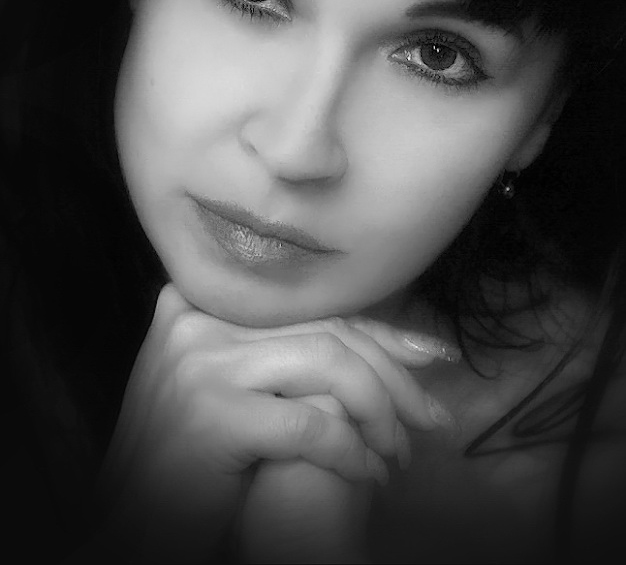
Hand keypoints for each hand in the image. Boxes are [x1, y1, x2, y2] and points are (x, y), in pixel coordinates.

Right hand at [98, 283, 455, 561]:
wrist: (129, 521)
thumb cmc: (185, 457)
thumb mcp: (223, 381)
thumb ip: (275, 348)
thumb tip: (368, 339)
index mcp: (202, 300)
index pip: (310, 304)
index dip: (378, 329)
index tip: (428, 354)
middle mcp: (200, 316)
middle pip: (326, 329)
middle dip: (394, 373)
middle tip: (433, 416)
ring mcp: (203, 360)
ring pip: (329, 363)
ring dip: (380, 412)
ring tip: (400, 452)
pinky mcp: (212, 412)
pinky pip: (311, 424)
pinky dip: (352, 452)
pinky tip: (370, 474)